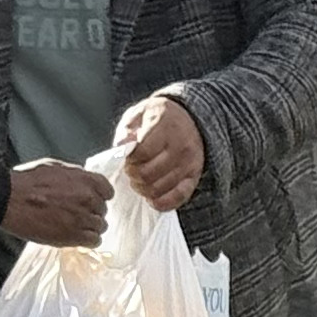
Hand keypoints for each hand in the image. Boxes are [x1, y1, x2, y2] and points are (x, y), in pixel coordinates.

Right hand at [4, 160, 113, 248]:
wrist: (11, 200)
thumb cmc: (27, 183)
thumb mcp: (55, 168)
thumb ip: (74, 176)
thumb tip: (81, 180)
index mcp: (85, 180)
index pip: (107, 190)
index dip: (100, 196)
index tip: (94, 201)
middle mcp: (88, 199)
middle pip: (102, 210)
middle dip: (92, 212)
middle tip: (78, 215)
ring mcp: (82, 218)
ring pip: (100, 226)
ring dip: (90, 227)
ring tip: (76, 227)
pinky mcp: (74, 236)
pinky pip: (94, 241)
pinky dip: (88, 240)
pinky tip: (78, 237)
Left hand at [116, 93, 205, 213]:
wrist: (190, 119)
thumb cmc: (158, 118)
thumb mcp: (139, 114)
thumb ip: (127, 131)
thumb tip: (122, 147)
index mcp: (166, 125)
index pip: (142, 152)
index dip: (130, 159)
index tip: (128, 157)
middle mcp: (181, 145)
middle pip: (148, 174)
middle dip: (133, 174)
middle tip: (132, 169)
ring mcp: (190, 163)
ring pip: (158, 188)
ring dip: (143, 188)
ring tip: (140, 179)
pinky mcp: (194, 177)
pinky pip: (178, 198)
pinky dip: (162, 203)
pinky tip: (152, 198)